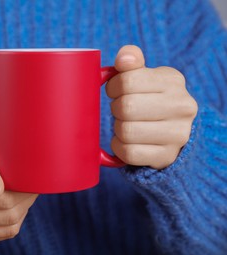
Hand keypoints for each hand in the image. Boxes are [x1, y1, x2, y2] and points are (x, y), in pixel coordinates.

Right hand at [0, 135, 37, 244]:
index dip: (21, 189)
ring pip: (7, 227)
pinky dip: (11, 220)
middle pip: (6, 213)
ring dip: (21, 210)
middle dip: (24, 198)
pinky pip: (0, 235)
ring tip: (22, 192)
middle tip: (30, 182)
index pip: (0, 197)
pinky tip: (10, 204)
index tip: (26, 177)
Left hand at [106, 45, 197, 168]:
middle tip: (121, 110)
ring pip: (126, 131)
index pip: (128, 80)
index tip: (115, 91)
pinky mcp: (166, 156)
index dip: (113, 87)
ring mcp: (177, 134)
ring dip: (117, 129)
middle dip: (116, 109)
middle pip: (126, 107)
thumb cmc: (149, 99)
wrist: (172, 132)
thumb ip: (131, 62)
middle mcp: (181, 107)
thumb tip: (124, 58)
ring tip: (126, 124)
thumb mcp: (144, 76)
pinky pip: (128, 153)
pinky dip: (120, 147)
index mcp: (172, 81)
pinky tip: (127, 141)